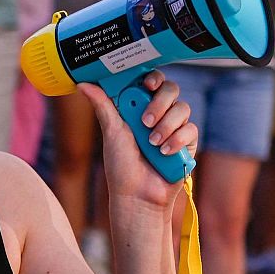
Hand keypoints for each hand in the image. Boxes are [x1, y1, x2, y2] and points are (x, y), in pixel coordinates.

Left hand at [79, 70, 196, 210]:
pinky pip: (190, 129)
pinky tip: (164, 152)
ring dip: (166, 124)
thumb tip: (84, 84)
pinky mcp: (187, 143)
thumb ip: (103, 105)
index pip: (150, 81)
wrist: (139, 196)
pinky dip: (177, 140)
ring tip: (152, 143)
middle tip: (145, 121)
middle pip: (170, 90)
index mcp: (138, 107)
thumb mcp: (111, 132)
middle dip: (159, 103)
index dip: (152, 77)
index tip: (147, 84)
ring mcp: (173, 127)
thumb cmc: (122, 166)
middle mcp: (158, 114)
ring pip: (182, 108)